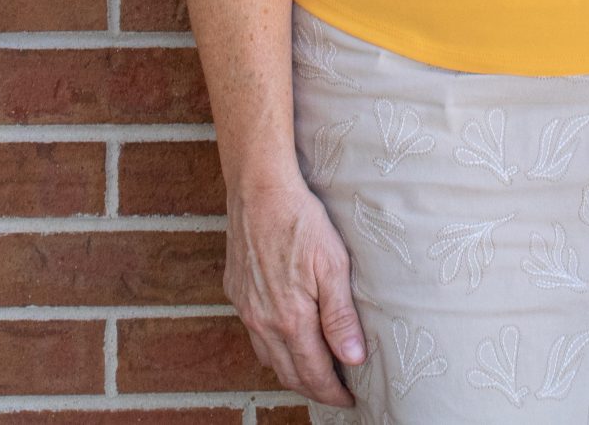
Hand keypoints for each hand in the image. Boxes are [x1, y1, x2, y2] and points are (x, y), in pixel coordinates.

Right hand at [224, 175, 366, 405]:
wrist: (260, 189)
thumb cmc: (302, 221)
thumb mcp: (333, 266)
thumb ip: (341, 317)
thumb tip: (352, 358)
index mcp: (290, 318)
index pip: (313, 372)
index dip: (332, 392)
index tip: (350, 400)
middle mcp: (262, 320)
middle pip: (287, 373)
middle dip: (313, 387)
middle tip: (336, 391)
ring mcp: (245, 307)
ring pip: (268, 357)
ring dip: (291, 369)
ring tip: (315, 368)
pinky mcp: (236, 291)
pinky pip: (254, 333)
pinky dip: (273, 346)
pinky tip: (288, 335)